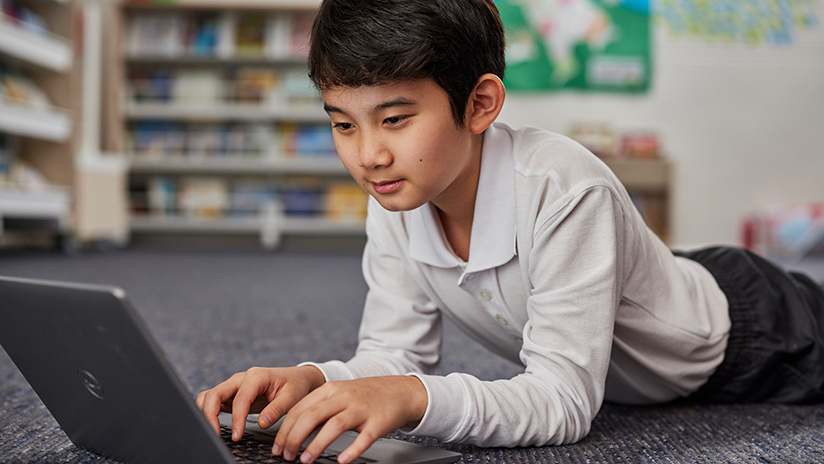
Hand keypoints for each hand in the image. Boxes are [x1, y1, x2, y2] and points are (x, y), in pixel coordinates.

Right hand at [196, 365, 325, 440]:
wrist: (297, 378)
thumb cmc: (295, 385)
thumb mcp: (292, 397)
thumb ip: (277, 409)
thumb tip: (261, 423)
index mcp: (256, 376)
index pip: (239, 399)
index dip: (236, 419)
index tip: (237, 436)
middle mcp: (241, 379)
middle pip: (214, 394)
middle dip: (210, 415)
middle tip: (216, 436)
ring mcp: (234, 386)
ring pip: (209, 396)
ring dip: (206, 413)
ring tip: (213, 432)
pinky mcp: (232, 395)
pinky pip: (213, 401)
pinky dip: (209, 413)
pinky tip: (214, 426)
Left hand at [273, 375, 427, 463]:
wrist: (401, 391)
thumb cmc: (366, 397)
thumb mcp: (340, 394)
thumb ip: (318, 408)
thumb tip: (292, 431)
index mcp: (331, 390)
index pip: (300, 408)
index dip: (285, 430)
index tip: (278, 447)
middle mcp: (344, 397)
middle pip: (312, 416)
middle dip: (294, 438)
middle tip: (287, 456)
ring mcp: (361, 409)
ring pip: (334, 425)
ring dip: (316, 445)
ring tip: (305, 460)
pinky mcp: (378, 422)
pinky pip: (364, 437)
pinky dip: (352, 450)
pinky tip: (343, 460)